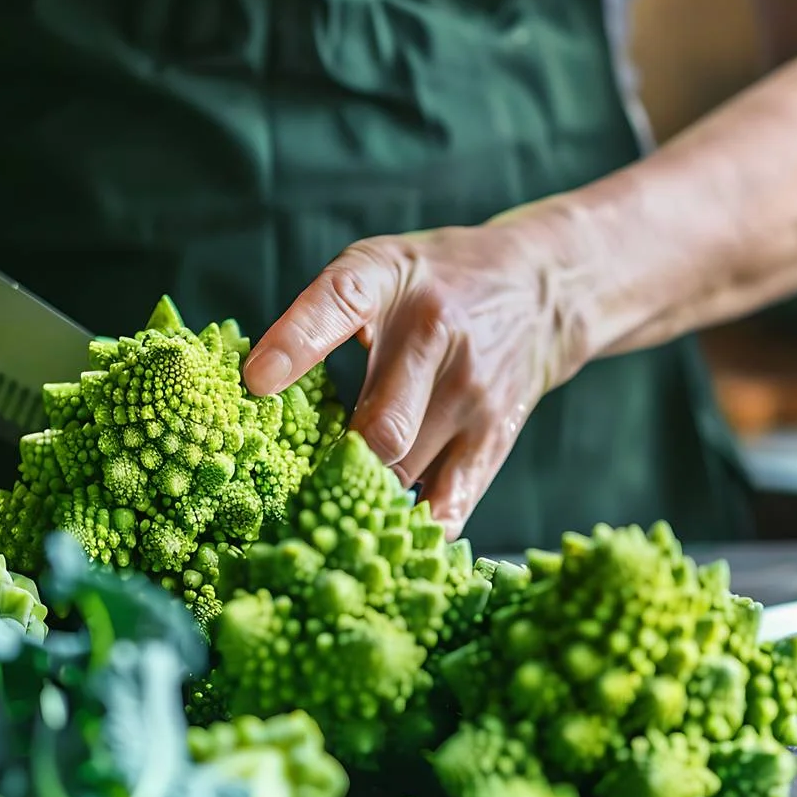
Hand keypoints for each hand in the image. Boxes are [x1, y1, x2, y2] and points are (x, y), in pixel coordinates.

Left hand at [244, 225, 590, 537]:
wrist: (540, 290)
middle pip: (380, 425)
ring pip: (405, 473)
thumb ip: (317, 314)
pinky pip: (449, 502)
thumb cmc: (430, 284)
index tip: (258, 381)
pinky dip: (411, 524)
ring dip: (363, 497)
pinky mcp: (495, 436)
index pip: (341, 302)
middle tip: (294, 481)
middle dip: (333, 462)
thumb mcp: (376, 267)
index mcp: (390, 279)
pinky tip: (384, 529)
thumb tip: (256, 386)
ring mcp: (472, 392)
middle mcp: (435, 334)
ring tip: (332, 509)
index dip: (297, 342)